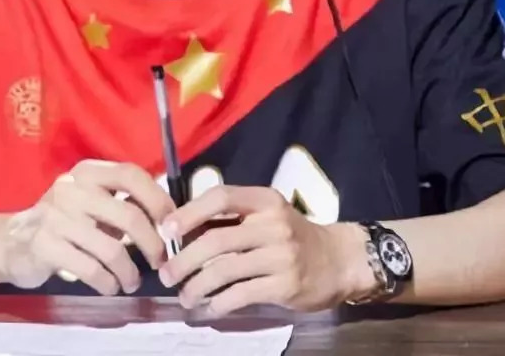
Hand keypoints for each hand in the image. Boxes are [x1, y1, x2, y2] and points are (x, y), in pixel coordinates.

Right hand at [0, 160, 175, 294]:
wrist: (10, 241)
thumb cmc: (63, 222)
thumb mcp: (91, 203)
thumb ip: (121, 204)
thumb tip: (167, 217)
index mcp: (88, 171)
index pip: (131, 174)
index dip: (157, 198)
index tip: (171, 224)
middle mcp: (71, 187)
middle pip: (128, 215)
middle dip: (152, 244)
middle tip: (160, 262)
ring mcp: (55, 215)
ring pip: (111, 248)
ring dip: (129, 271)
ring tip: (131, 281)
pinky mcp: (43, 244)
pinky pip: (90, 268)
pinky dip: (107, 282)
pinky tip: (110, 286)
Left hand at [158, 185, 372, 314]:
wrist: (338, 260)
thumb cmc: (290, 235)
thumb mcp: (265, 215)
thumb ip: (230, 219)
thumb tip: (180, 230)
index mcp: (264, 200)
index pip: (221, 197)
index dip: (189, 212)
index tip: (166, 229)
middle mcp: (273, 224)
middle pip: (217, 240)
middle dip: (185, 259)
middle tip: (166, 274)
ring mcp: (281, 256)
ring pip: (225, 271)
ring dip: (197, 286)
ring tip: (184, 296)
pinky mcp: (285, 286)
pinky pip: (241, 295)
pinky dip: (218, 303)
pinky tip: (207, 307)